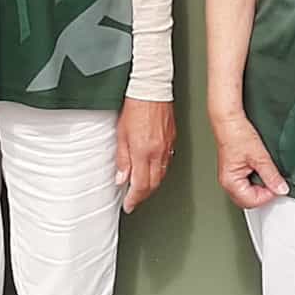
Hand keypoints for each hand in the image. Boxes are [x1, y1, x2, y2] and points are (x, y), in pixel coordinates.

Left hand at [116, 98, 175, 212]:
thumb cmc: (135, 107)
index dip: (134, 199)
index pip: (140, 185)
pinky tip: (153, 170)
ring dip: (151, 185)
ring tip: (142, 188)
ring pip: (161, 175)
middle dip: (143, 195)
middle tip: (134, 199)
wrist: (152, 90)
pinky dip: (159, 171)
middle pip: (153, 184)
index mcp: (143, 152)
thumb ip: (122, 159)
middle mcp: (158, 152)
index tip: (129, 205)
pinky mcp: (172, 140)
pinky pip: (167, 162)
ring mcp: (167, 147)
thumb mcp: (121, 134)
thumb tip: (121, 177)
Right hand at [209, 108, 287, 209]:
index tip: (277, 185)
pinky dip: (255, 181)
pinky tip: (260, 170)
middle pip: (248, 201)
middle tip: (273, 182)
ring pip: (247, 193)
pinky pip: (245, 184)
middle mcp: (227, 183)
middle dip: (263, 194)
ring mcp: (229, 177)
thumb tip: (280, 188)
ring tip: (265, 172)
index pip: (252, 201)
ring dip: (259, 187)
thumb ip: (271, 175)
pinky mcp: (233, 171)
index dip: (268, 194)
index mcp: (230, 182)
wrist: (229, 120)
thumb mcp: (259, 156)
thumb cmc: (237, 135)